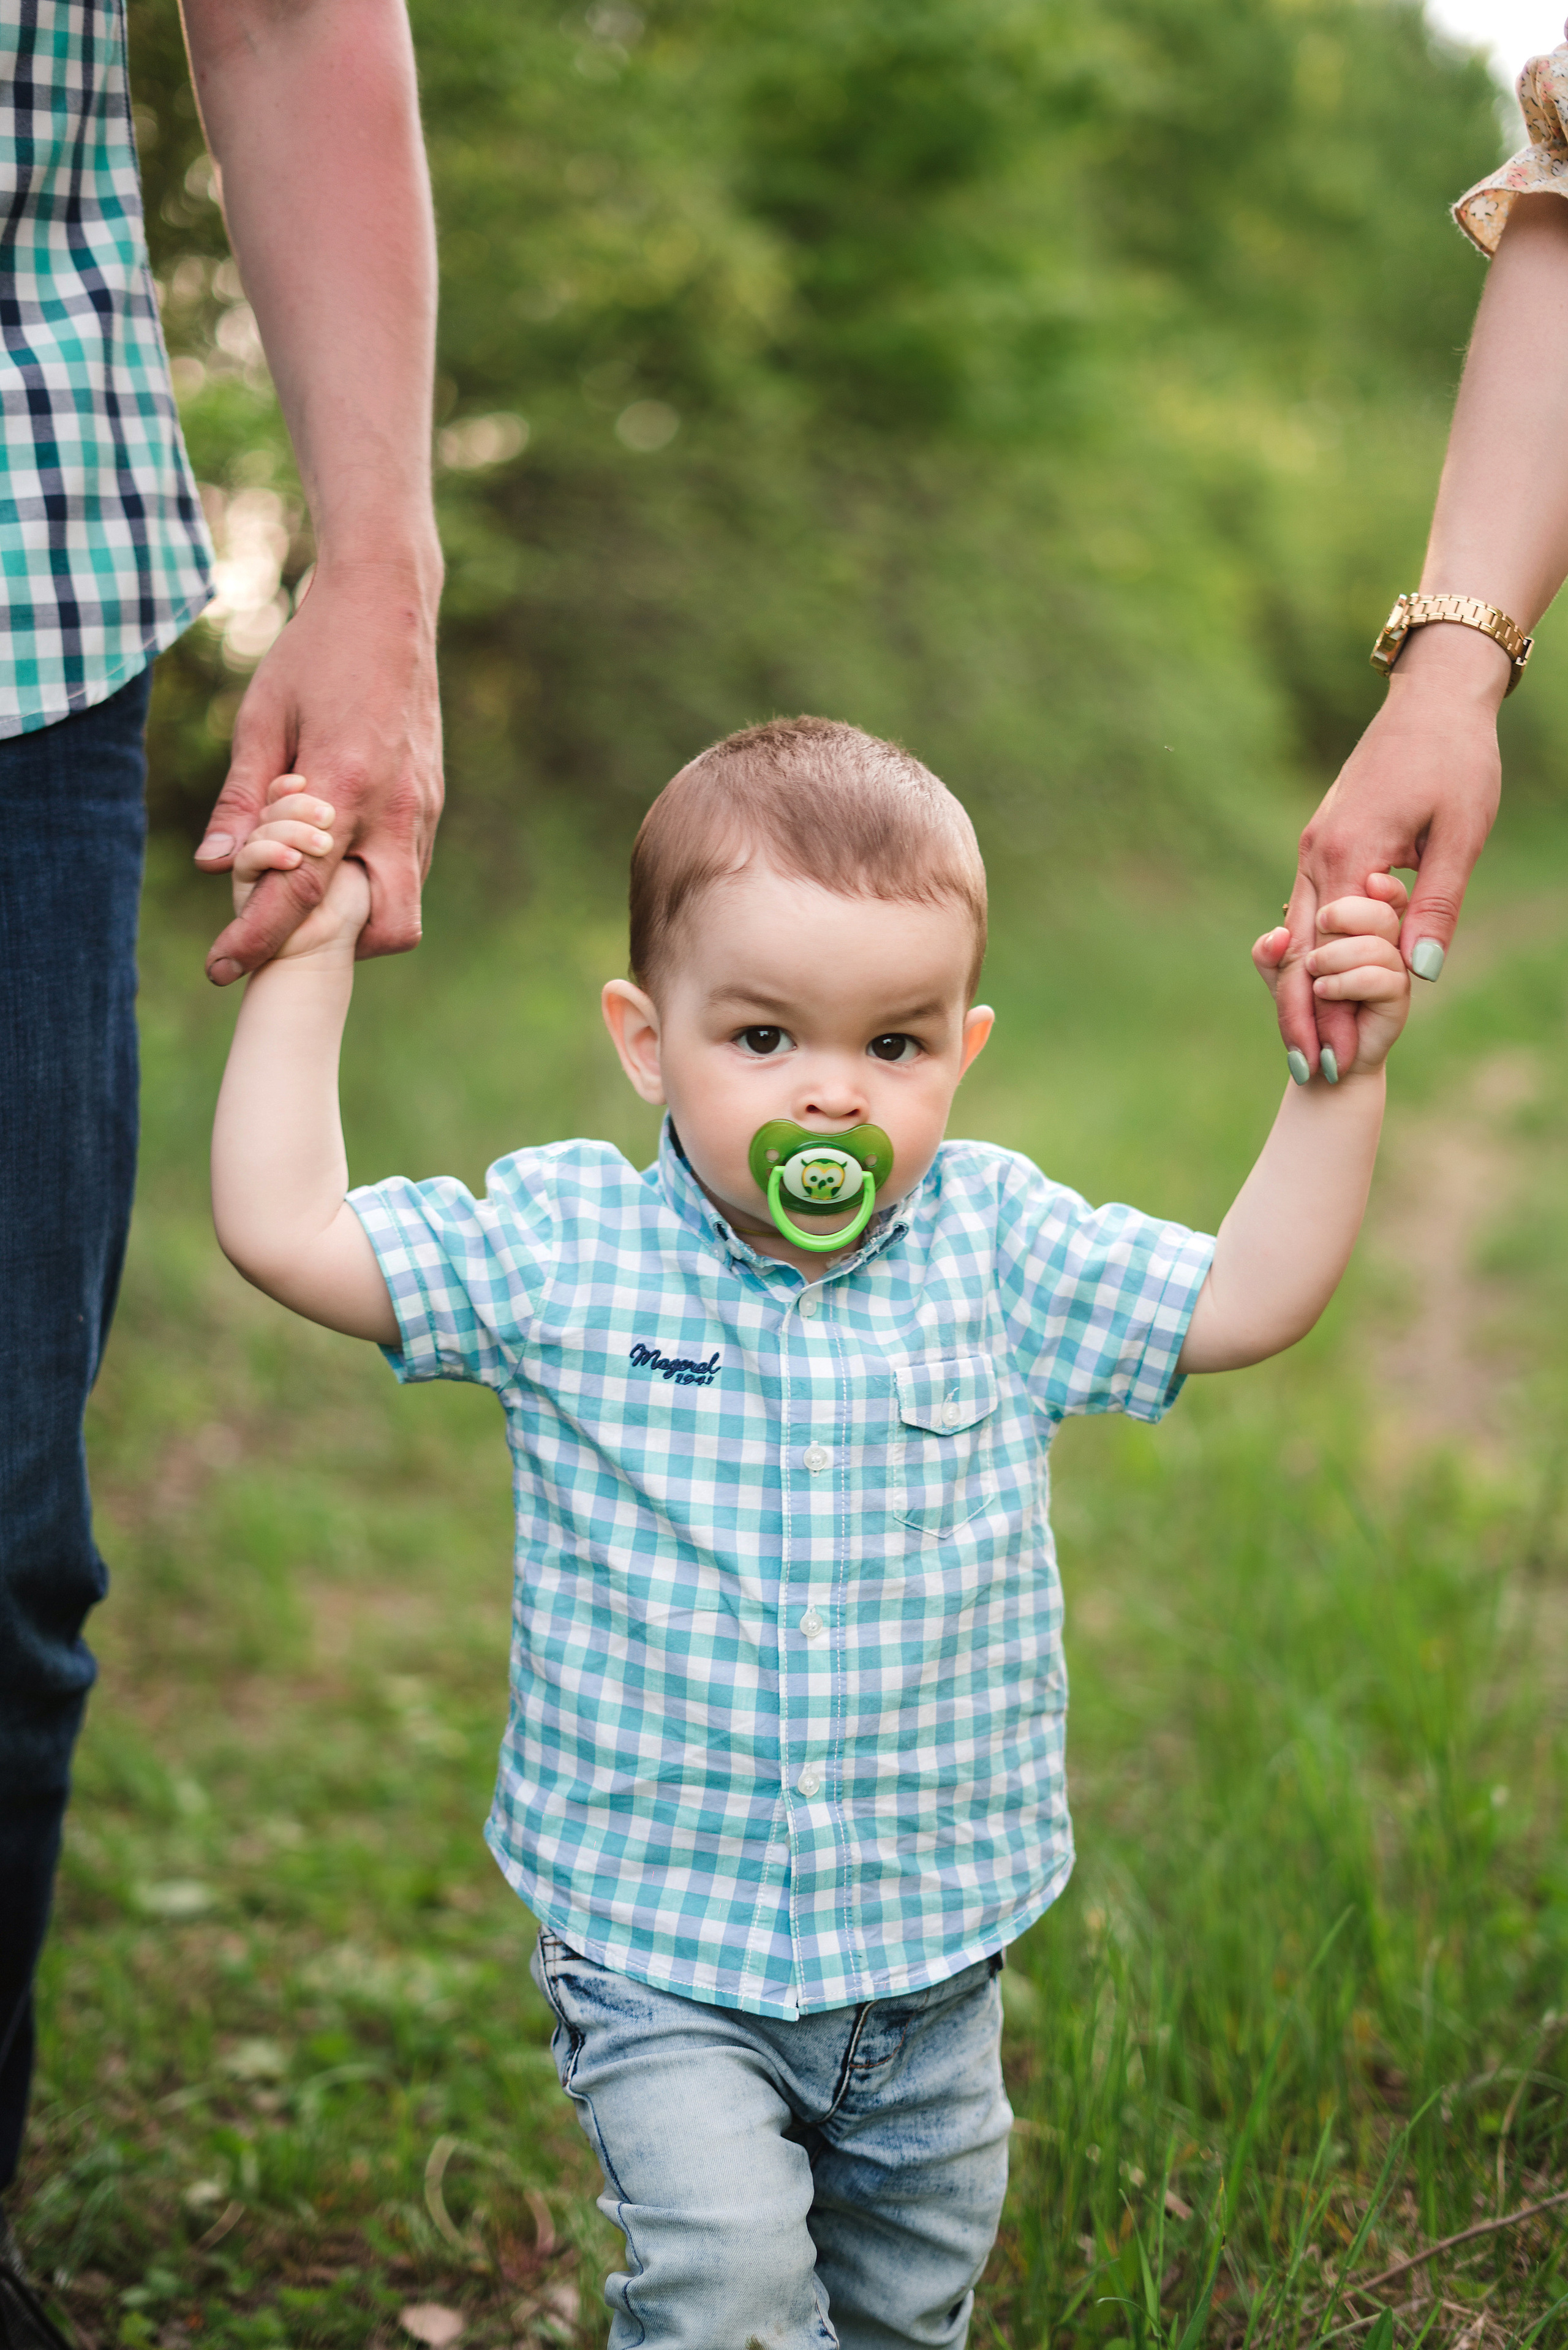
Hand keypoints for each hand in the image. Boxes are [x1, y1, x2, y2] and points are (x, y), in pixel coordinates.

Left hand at [195, 559, 442, 983]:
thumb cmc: (314, 654)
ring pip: (404, 905)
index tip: (221, 968)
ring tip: (308, 878)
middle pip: (387, 928)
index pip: (301, 890)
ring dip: (356, 914)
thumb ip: (243, 801)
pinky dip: (373, 882)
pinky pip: (409, 870)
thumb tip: (214, 868)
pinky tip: (337, 848)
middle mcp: (397, 807)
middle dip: (340, 948)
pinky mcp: (432, 802)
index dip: (257, 938)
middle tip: (289, 926)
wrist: (388, 605)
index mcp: (345, 783)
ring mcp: (424, 808)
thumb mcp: (261, 718)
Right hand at [1276, 634, 1503, 1073]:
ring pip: (1295, 934)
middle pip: (1296, 955)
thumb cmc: (1457, 758)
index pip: (1328, 956)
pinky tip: (1310, 984)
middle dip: (1300, 1017)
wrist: (1434, 696)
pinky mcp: (1322, 840)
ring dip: (1300, 990)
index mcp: (1347, 854)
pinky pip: (1305, 908)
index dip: (1330, 1015)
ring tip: (1307, 1043)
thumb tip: (1419, 973)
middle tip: (1308, 1072)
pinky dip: (1305, 954)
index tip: (1337, 1064)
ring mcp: (1313, 846)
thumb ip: (1436, 904)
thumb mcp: (1462, 833)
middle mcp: (1316, 854)